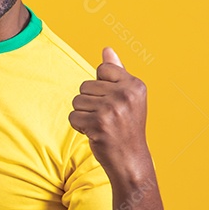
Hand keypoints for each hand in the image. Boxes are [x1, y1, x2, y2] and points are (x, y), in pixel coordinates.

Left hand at [69, 48, 150, 181]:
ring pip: (77, 100)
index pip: (102, 69)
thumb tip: (106, 49)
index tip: (114, 102)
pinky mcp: (98, 123)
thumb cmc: (126, 127)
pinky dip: (79, 126)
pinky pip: (73, 116)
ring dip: (84, 114)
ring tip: (101, 125)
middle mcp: (125, 94)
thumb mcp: (127, 97)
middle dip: (90, 102)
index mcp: (135, 85)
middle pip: (85, 85)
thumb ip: (117, 73)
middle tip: (108, 118)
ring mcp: (112, 109)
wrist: (130, 160)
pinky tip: (95, 133)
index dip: (101, 87)